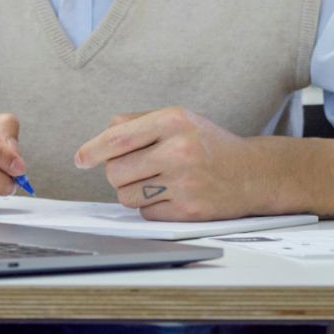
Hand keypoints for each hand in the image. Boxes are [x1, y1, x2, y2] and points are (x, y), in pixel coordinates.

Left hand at [75, 107, 262, 221]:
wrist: (253, 173)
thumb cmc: (210, 145)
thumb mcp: (181, 120)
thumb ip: (140, 123)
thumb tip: (102, 136)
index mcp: (174, 120)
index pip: (118, 138)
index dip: (92, 150)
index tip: (80, 159)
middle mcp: (179, 149)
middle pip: (116, 171)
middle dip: (119, 174)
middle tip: (140, 169)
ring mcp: (184, 182)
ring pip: (126, 196)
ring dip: (135, 192)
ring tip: (159, 181)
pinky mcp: (188, 210)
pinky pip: (146, 214)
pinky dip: (153, 207)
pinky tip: (174, 195)